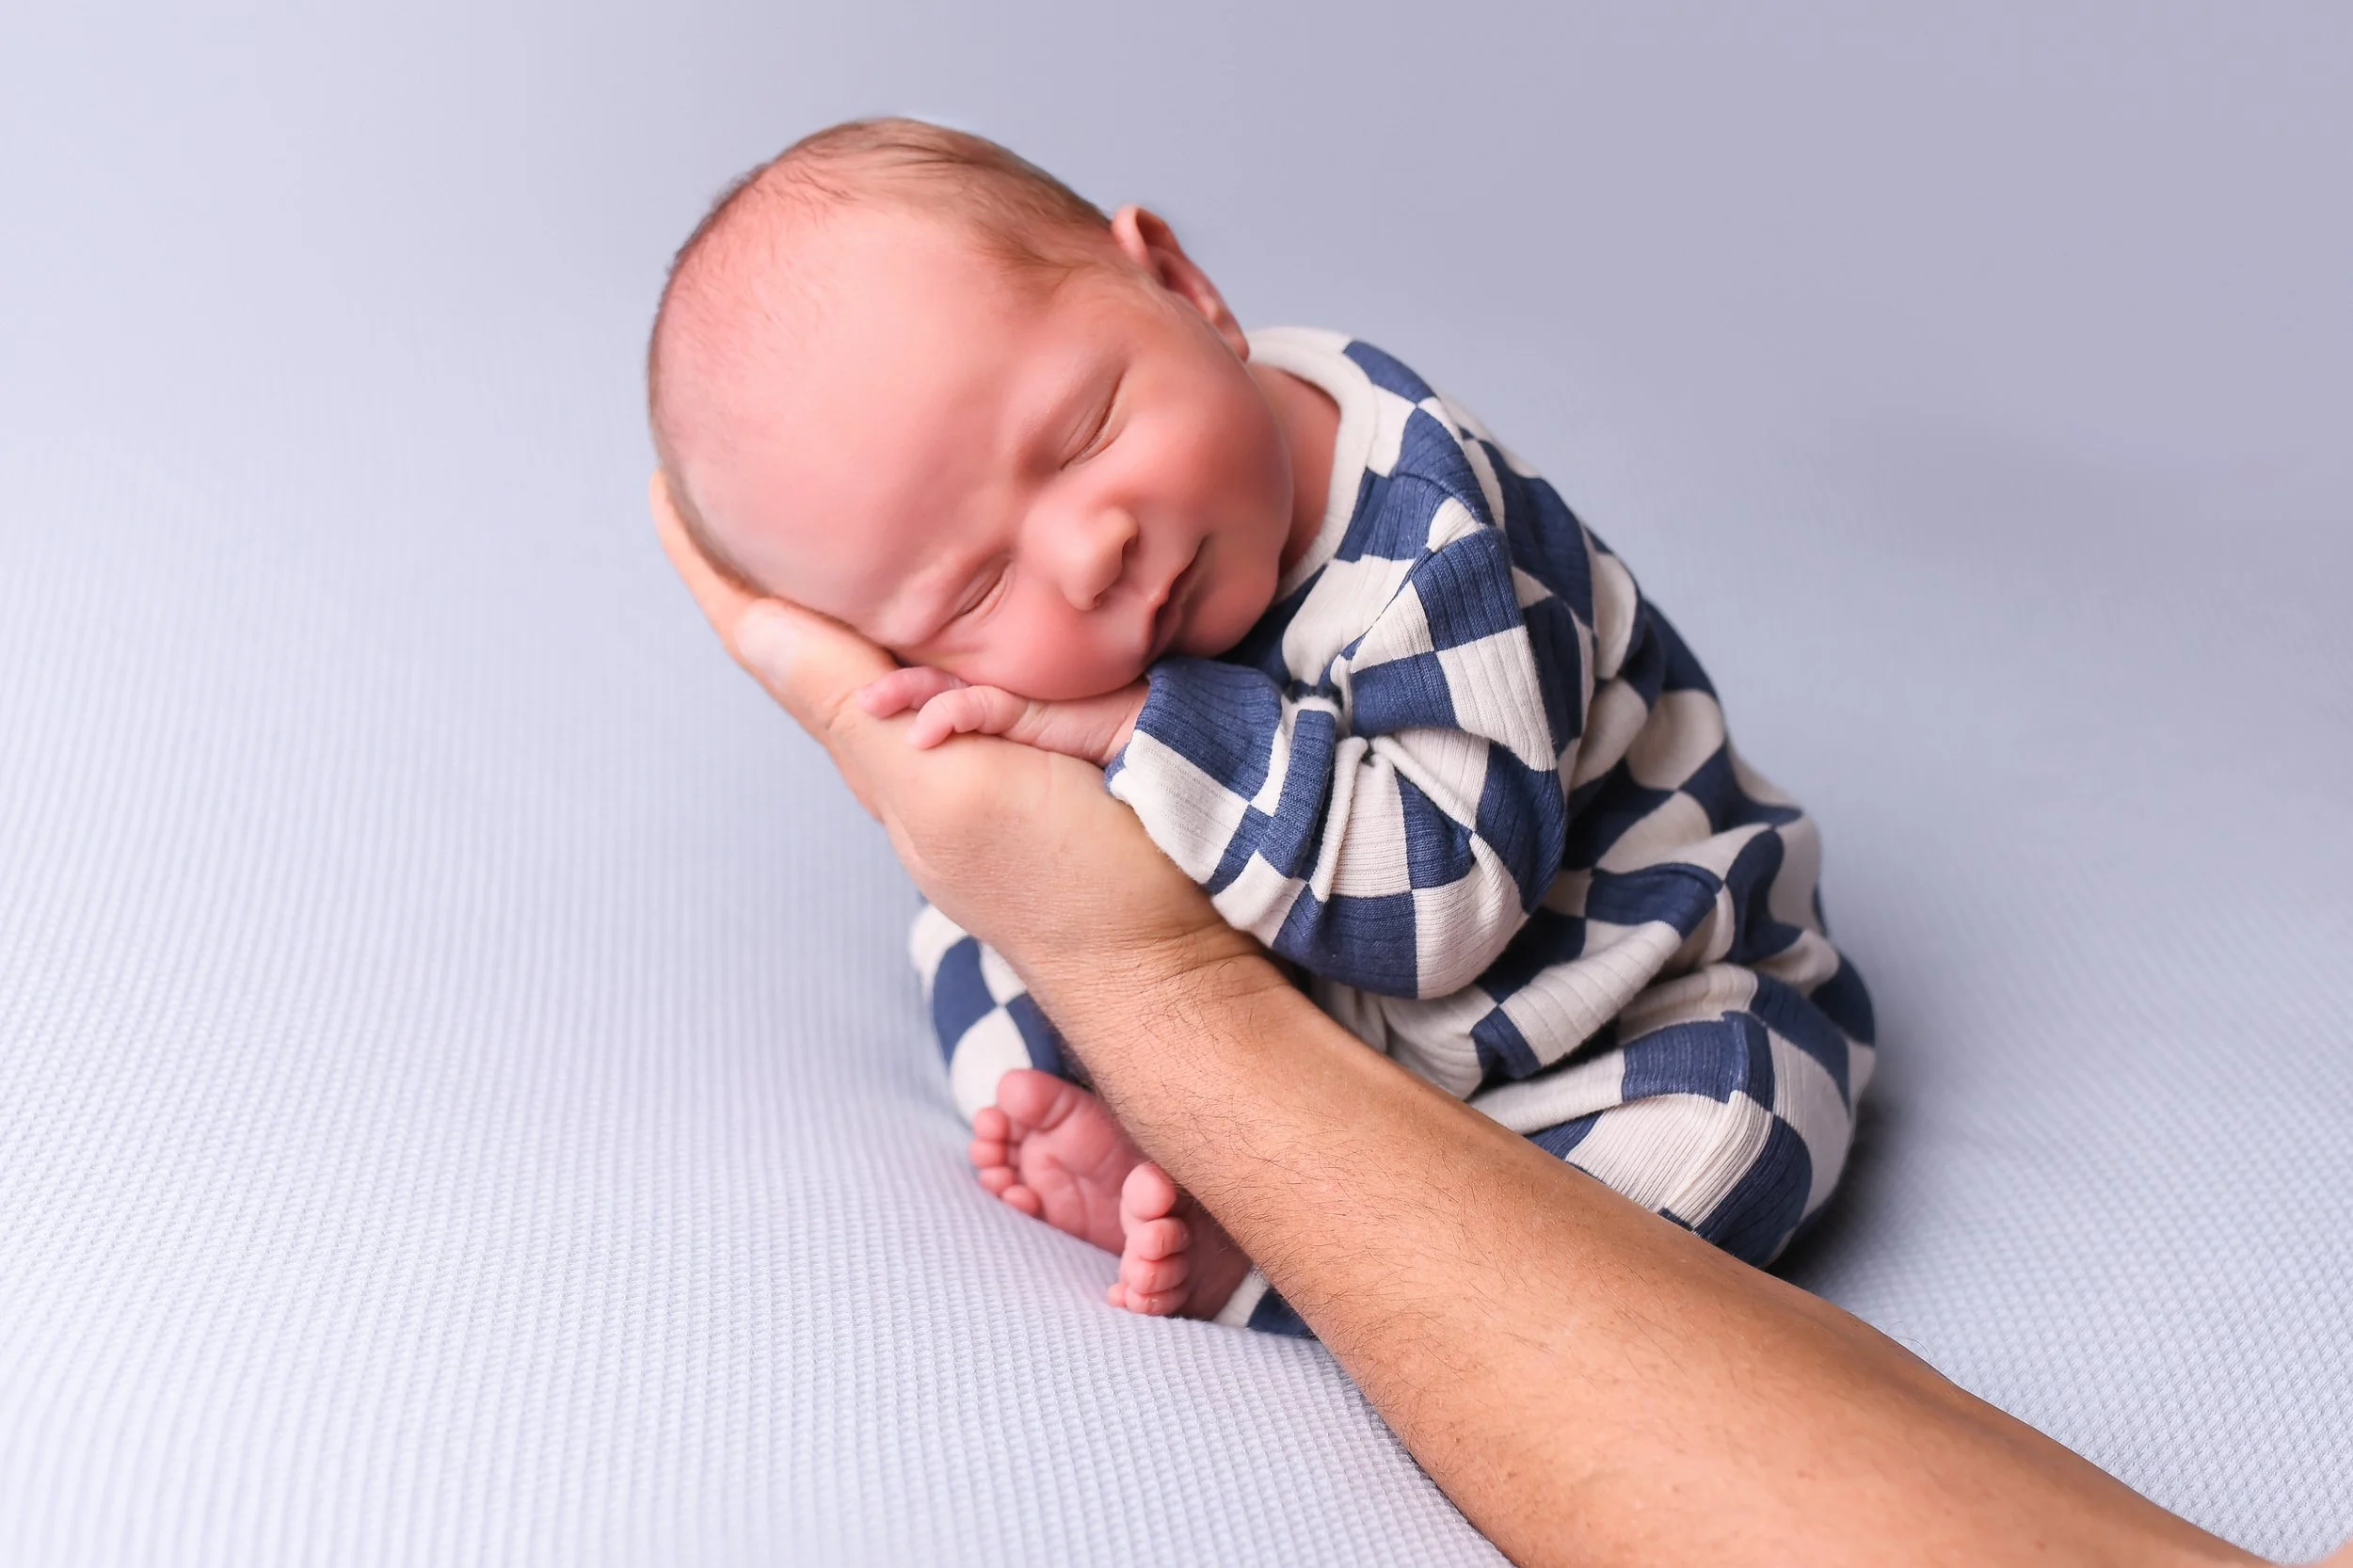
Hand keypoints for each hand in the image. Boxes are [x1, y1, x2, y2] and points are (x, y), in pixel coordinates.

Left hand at [650, 473, 1249, 996]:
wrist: (1177, 948)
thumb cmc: (1065, 889)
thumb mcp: (944, 794)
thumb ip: (856, 713)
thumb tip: (756, 628)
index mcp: (875, 744)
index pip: (773, 641)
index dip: (716, 568)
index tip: (667, 487)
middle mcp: (922, 734)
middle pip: (831, 627)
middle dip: (779, 553)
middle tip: (745, 461)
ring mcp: (992, 734)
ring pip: (918, 633)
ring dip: (870, 571)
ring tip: (829, 490)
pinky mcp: (1063, 726)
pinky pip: (1008, 662)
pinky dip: (987, 622)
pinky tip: (975, 567)